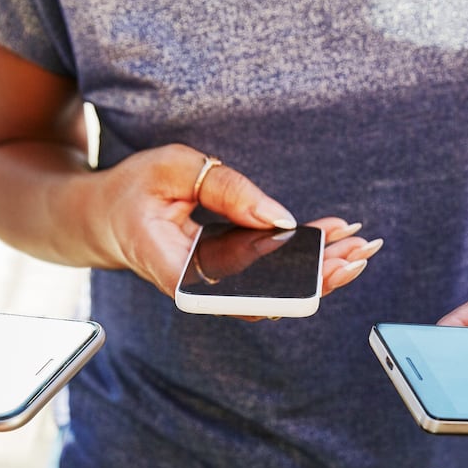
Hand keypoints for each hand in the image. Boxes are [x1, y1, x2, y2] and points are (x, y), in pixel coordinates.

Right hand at [87, 144, 380, 296]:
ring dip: (320, 271)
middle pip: (268, 298)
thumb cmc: (135, 190)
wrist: (107, 220)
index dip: (283, 284)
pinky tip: (338, 242)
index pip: (236, 289)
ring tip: (361, 247)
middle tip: (360, 252)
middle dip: (319, 276)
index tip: (321, 266)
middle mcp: (198, 291)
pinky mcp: (227, 281)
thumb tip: (280, 218)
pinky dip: (305, 261)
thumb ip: (227, 188)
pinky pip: (271, 279)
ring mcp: (214, 290)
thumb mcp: (174, 168)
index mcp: (175, 269)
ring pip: (276, 293)